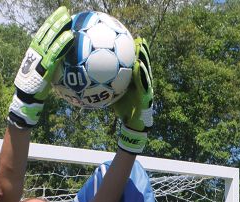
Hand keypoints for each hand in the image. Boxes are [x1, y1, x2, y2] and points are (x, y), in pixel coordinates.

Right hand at [8, 7, 72, 127]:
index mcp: (34, 51)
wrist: (27, 97)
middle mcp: (35, 51)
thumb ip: (50, 64)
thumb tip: (61, 61)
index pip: (42, 33)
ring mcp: (39, 57)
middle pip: (46, 31)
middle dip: (55, 20)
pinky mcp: (45, 65)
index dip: (50, 22)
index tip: (58, 14)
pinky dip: (62, 43)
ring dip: (59, 27)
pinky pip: (55, 52)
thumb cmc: (36, 88)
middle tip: (64, 11)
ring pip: (50, 38)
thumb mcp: (42, 72)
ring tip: (67, 18)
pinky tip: (70, 36)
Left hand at [113, 38, 153, 153]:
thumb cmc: (122, 110)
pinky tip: (138, 65)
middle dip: (143, 52)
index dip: (135, 53)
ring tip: (142, 48)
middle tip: (139, 39)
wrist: (131, 125)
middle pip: (143, 64)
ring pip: (146, 71)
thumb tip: (92, 79)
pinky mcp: (147, 96)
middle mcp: (142, 83)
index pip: (136, 65)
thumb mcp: (113, 95)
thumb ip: (107, 86)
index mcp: (135, 81)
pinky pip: (144, 83)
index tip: (131, 41)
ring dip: (145, 59)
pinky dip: (141, 73)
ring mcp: (146, 89)